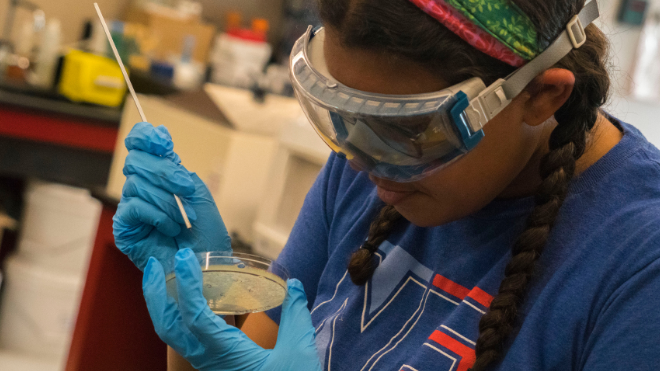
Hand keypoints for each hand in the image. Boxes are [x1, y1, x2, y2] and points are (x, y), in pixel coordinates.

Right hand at [113, 122, 230, 270]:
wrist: (206, 269)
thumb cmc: (207, 239)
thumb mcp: (200, 196)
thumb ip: (180, 170)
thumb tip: (162, 144)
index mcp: (161, 179)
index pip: (140, 146)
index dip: (145, 137)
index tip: (161, 139)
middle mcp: (144, 190)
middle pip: (136, 160)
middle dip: (165, 172)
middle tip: (185, 189)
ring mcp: (133, 209)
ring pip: (136, 184)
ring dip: (167, 201)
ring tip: (183, 220)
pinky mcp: (125, 228)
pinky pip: (133, 207)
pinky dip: (157, 215)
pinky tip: (170, 228)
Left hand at [142, 248, 321, 370]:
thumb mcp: (298, 351)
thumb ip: (295, 315)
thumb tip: (293, 286)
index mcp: (224, 354)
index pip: (194, 316)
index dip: (186, 285)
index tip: (185, 259)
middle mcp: (208, 360)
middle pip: (167, 328)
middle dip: (156, 295)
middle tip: (156, 266)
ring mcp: (208, 364)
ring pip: (173, 334)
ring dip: (163, 305)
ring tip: (165, 278)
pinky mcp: (214, 365)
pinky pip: (186, 338)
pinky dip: (179, 315)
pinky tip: (192, 301)